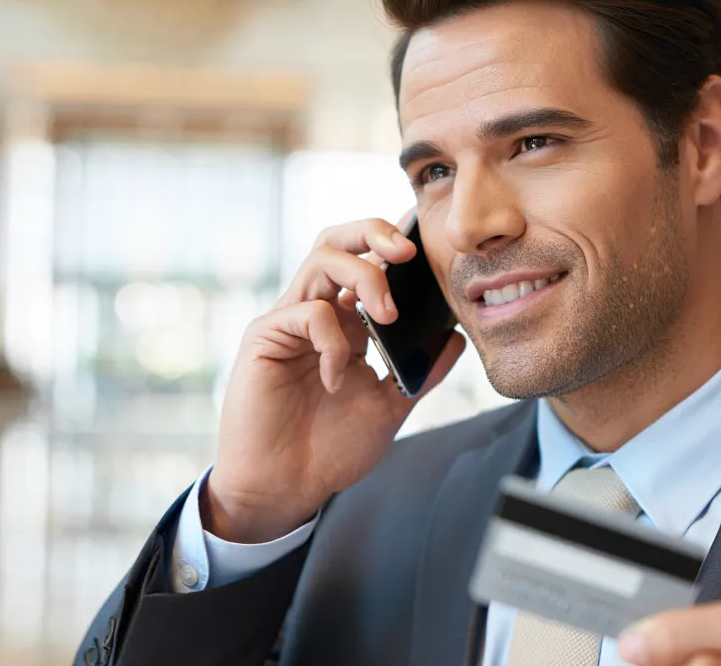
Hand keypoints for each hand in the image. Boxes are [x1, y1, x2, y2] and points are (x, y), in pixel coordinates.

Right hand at [205, 217, 465, 543]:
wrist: (285, 489)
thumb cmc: (328, 450)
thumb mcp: (390, 406)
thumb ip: (420, 372)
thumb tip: (456, 338)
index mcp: (346, 322)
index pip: (367, 262)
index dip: (394, 243)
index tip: (428, 240)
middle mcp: (317, 311)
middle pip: (338, 240)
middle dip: (373, 231)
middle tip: (408, 253)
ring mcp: (289, 321)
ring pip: (322, 259)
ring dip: (363, 276)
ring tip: (388, 315)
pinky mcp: (265, 336)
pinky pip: (308, 313)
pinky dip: (333, 341)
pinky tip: (336, 378)